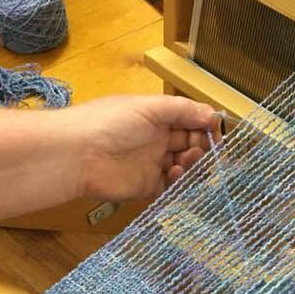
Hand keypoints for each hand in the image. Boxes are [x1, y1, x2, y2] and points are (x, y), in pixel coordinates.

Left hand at [61, 95, 219, 201]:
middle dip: (202, 146)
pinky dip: (179, 181)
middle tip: (201, 149)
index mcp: (157, 116)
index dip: (205, 126)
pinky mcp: (147, 186)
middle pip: (191, 144)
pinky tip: (174, 173)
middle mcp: (156, 138)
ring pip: (185, 166)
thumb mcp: (149, 107)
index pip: (190, 120)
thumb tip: (213, 114)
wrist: (77, 154)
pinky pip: (172, 186)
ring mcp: (152, 163)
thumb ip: (183, 110)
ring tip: (186, 160)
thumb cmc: (110, 122)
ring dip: (192, 163)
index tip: (216, 132)